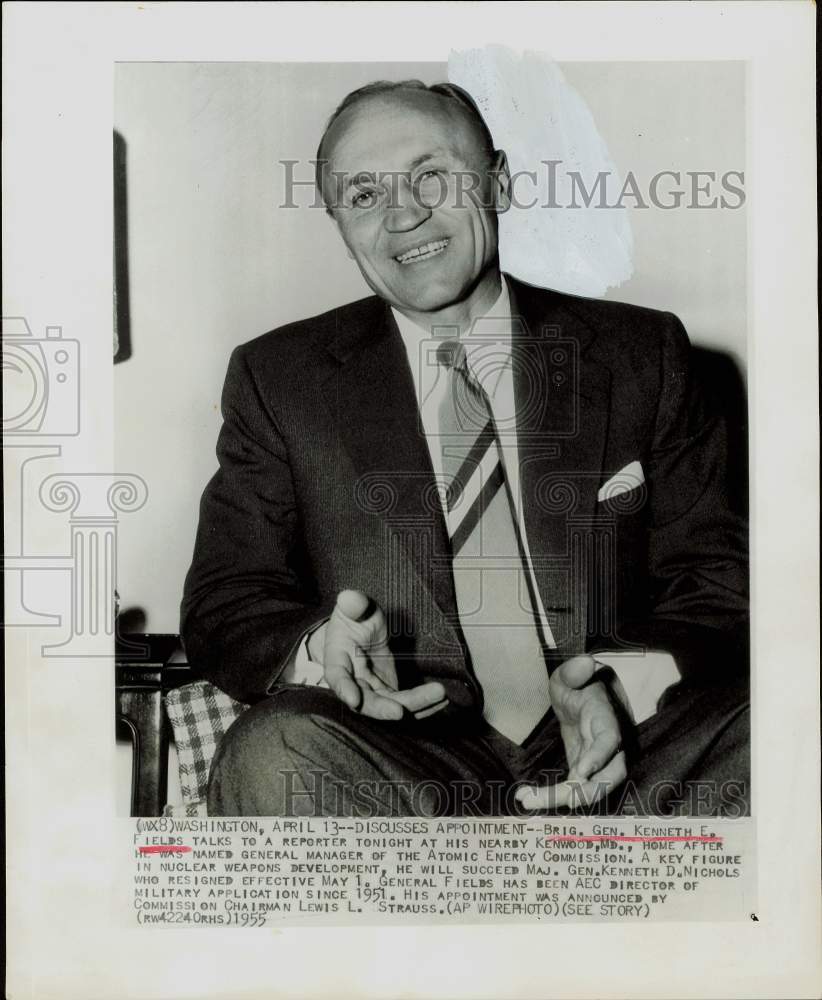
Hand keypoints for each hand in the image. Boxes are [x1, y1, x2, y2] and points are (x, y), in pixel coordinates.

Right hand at [317, 590, 447, 720]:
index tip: (354, 699)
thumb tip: (349, 597)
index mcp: (338, 659)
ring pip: (391, 704)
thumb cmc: (354, 619)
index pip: (337, 677)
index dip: (344, 689)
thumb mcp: (353, 608)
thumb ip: (354, 604)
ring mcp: (373, 689)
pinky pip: (406, 703)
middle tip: (401, 711)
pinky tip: (441, 699)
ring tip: (438, 694)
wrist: (360, 632)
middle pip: (367, 701)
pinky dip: (423, 704)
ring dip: (414, 705)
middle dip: (383, 708)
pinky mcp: (390, 691)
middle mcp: (354, 681)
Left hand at [515, 655, 626, 810]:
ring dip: (562, 798)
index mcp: (604, 717)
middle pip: (609, 775)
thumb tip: (586, 663)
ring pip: (591, 787)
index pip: (609, 740)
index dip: (599, 757)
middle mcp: (606, 743)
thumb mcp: (570, 672)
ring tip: (529, 800)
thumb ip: (575, 670)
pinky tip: (525, 796)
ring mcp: (596, 759)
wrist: (578, 695)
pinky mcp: (582, 768)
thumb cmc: (576, 683)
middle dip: (587, 792)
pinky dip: (551, 796)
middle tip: (562, 800)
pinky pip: (573, 787)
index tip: (581, 773)